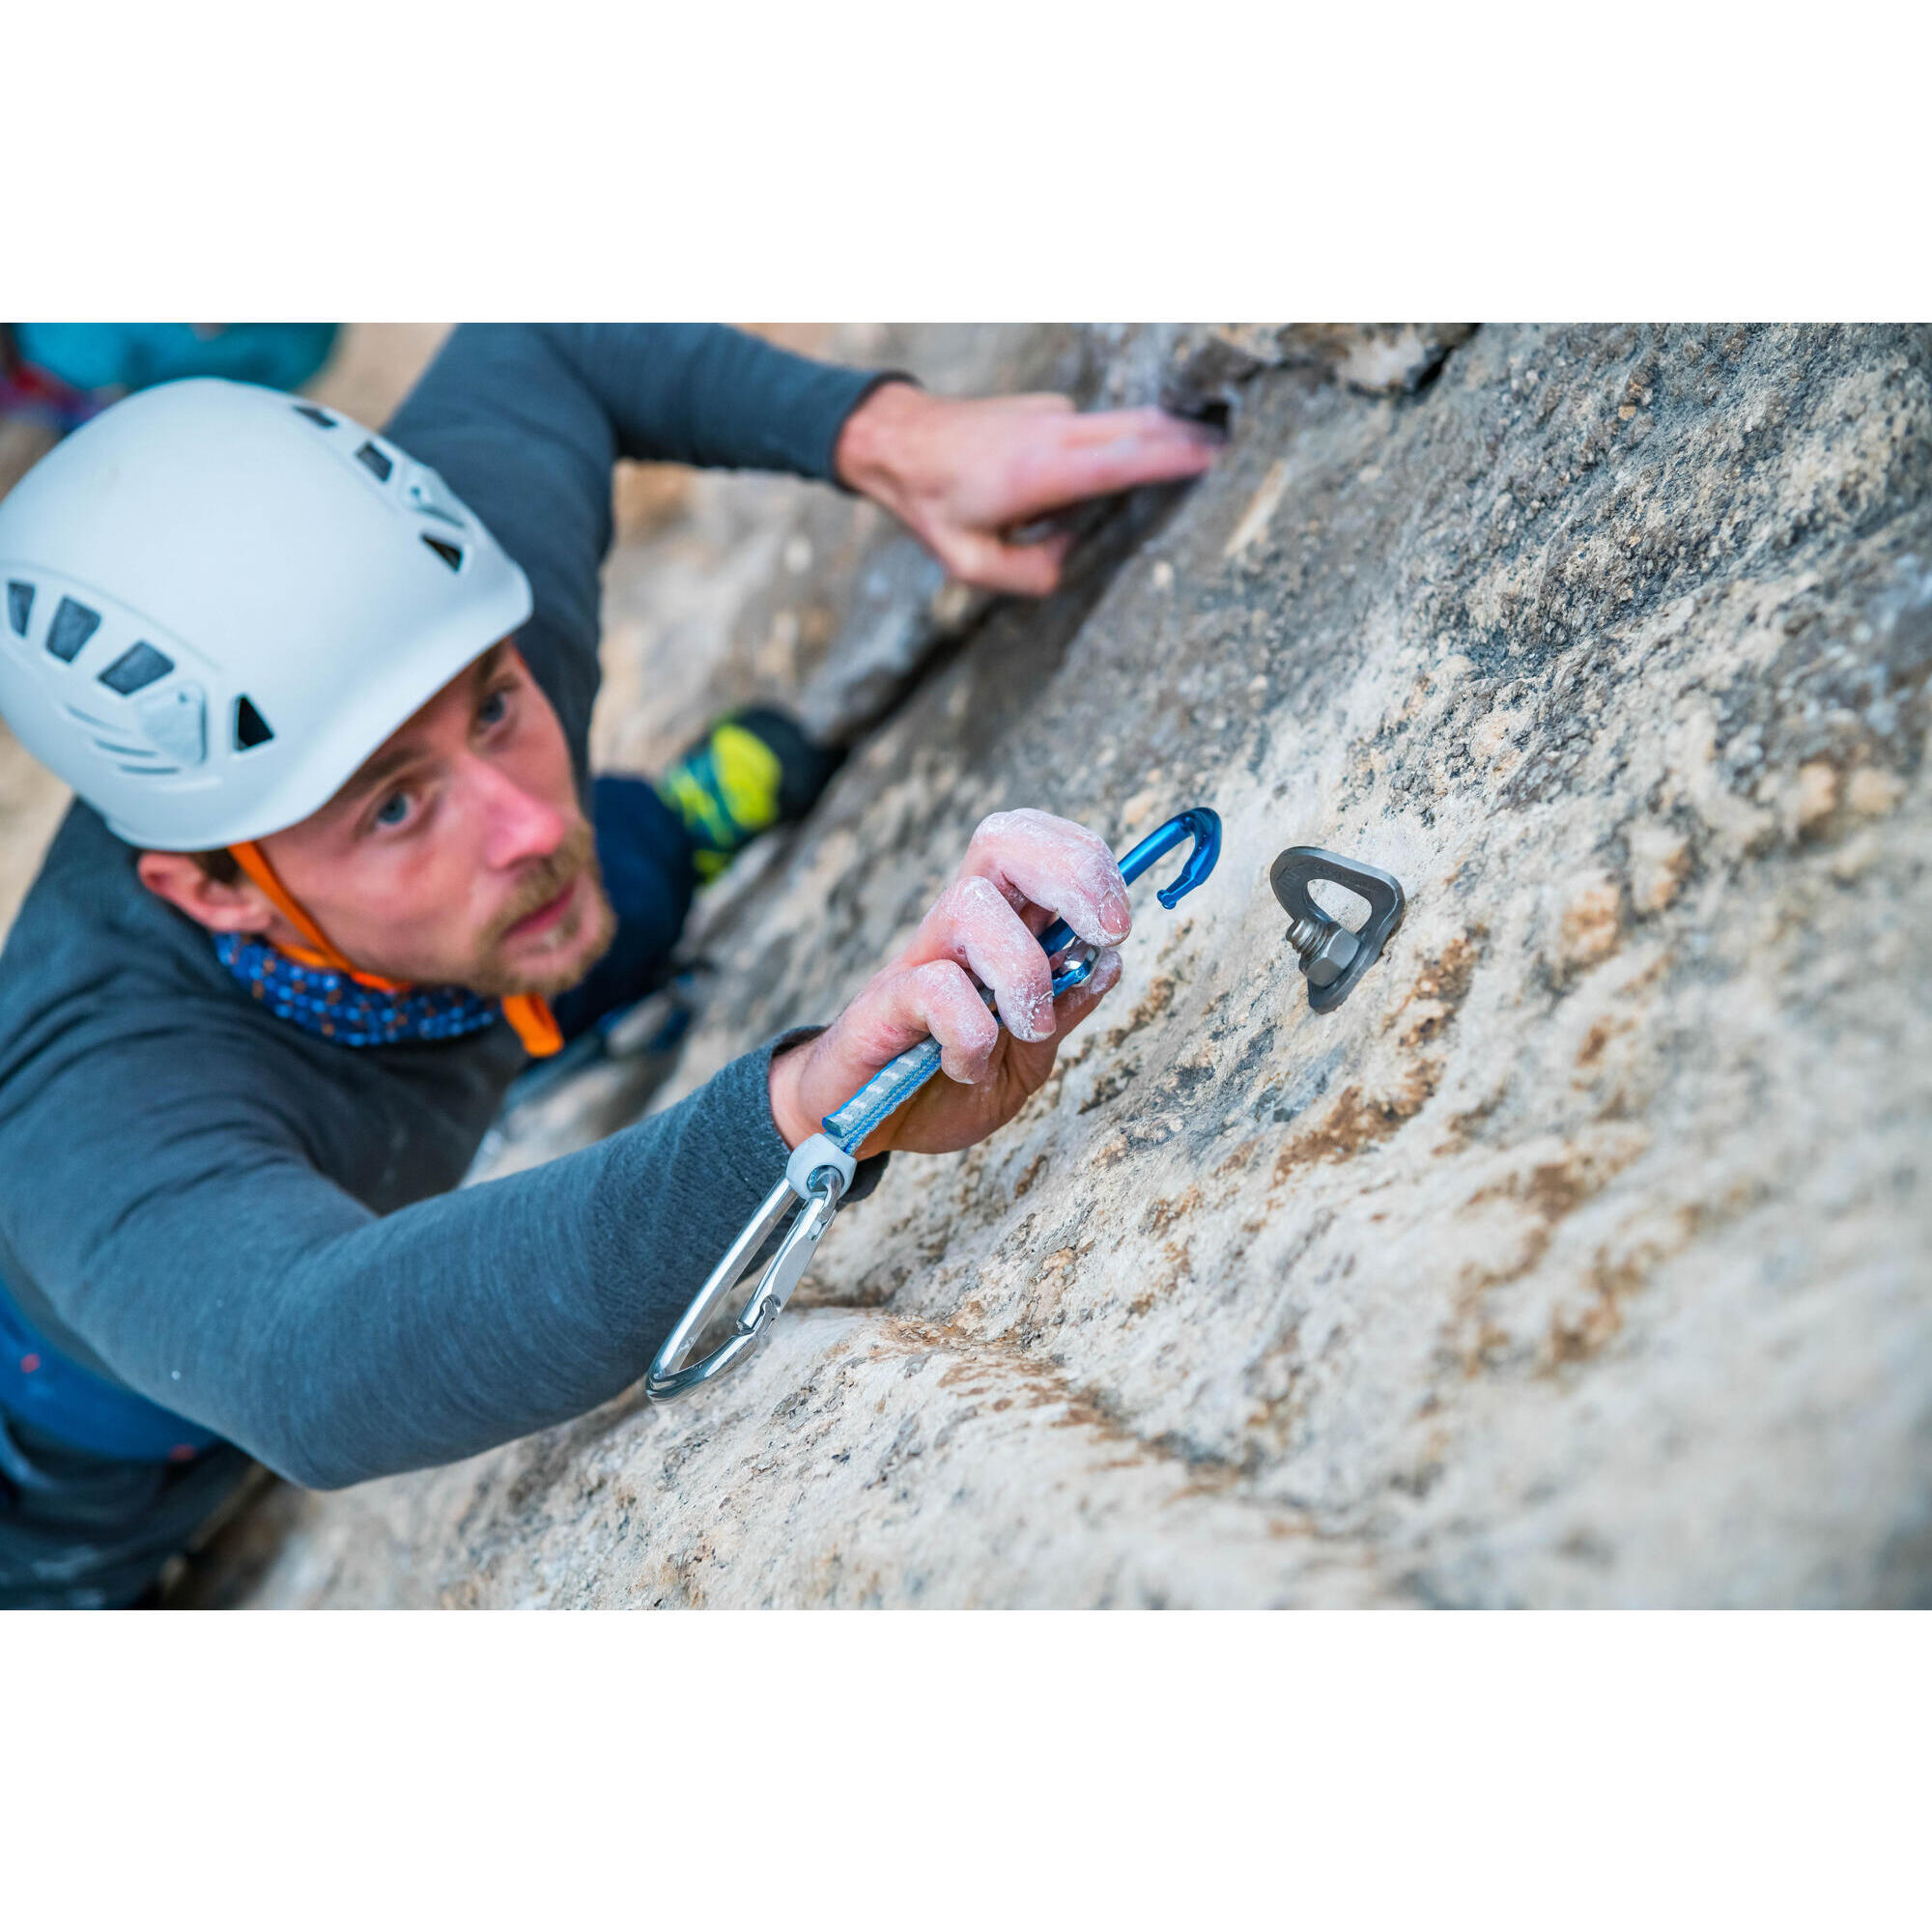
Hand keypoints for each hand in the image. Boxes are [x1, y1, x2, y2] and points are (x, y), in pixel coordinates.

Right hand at [768, 809, 1131, 1157]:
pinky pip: (934, 989)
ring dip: (1024, 969)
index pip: (1033, 845)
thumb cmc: (941, 1083)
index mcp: (997, 929)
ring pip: (972, 906)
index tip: (1118, 922)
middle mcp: (956, 930)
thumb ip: (1065, 1009)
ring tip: (1028, 1027)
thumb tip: (1109, 961)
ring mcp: (918, 961)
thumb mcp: (1027, 1058)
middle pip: (1001, 840)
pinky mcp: (882, 1004)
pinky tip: (966, 1066)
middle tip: (1106, 931)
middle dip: (1070, 871)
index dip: (1085, 859)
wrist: (863, 1126)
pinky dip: (969, 1034)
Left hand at [835, 380, 1221, 596]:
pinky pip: (1101, 427)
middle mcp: (1055, 434)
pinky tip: (1147, 451)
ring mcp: (1053, 415)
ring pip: (1126, 420)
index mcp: (1042, 472)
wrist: (895, 440)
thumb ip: (1031, 572)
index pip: (1126, 459)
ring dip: (1167, 432)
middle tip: (1238, 448)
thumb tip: (1074, 552)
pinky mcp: (1049, 410)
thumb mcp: (969, 563)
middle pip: (1141, 427)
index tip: (1219, 457)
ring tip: (1210, 446)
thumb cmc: (931, 504)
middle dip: (1191, 437)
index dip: (1176, 456)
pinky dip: (1129, 437)